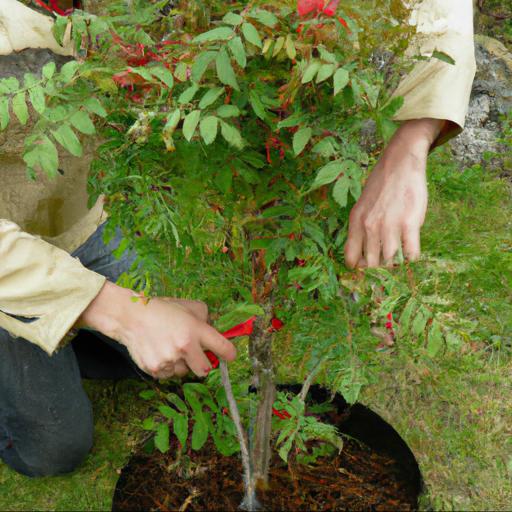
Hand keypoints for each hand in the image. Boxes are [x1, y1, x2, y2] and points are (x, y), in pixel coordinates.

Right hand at [78, 282, 235, 378]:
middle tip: (195, 355)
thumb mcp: (189, 306)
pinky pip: (168, 375)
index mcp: (195, 330)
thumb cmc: (163, 309)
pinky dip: (167, 367)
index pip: (222, 347)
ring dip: (182, 364)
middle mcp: (184, 347)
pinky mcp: (155, 369)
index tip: (230, 356)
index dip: (229, 353)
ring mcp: (168, 360)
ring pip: (184, 372)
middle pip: (205, 370)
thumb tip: (214, 330)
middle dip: (202, 364)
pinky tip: (160, 352)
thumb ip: (205, 317)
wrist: (131, 316)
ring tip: (170, 348)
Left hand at [344, 118, 443, 267]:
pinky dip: (411, 257)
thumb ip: (361, 228)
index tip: (365, 270)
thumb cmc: (381, 185)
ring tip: (399, 258)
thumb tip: (363, 254)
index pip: (351, 258)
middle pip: (371, 264)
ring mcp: (390, 226)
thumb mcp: (362, 205)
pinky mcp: (409, 224)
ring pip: (390, 261)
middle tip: (385, 269)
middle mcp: (370, 226)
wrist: (400, 163)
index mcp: (356, 222)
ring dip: (395, 264)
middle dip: (378, 271)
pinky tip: (411, 251)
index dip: (358, 269)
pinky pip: (411, 253)